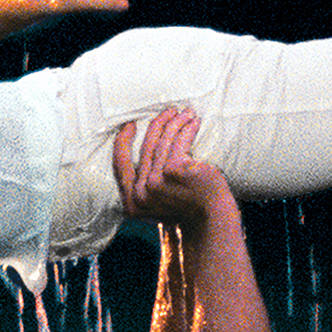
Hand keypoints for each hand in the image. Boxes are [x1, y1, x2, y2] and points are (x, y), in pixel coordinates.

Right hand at [114, 107, 226, 223]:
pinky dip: (187, 129)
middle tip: (170, 111)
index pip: (120, 164)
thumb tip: (151, 149)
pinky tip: (193, 123)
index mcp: (133, 201)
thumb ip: (148, 184)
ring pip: (163, 141)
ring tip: (186, 114)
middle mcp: (141, 192)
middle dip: (159, 124)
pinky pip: (179, 142)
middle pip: (146, 147)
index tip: (130, 125)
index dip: (123, 141)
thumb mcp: (160, 201)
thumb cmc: (190, 209)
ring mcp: (156, 182)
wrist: (211, 220)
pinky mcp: (173, 171)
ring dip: (175, 122)